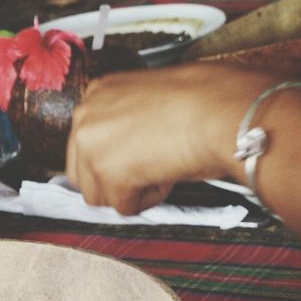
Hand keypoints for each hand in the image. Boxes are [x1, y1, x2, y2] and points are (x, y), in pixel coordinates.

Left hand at [66, 64, 285, 214]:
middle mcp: (86, 115)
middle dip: (114, 179)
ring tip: (161, 167)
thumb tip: (127, 152)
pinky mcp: (108, 175)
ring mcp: (92, 146)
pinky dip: (149, 199)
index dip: (116, 157)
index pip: (86, 143)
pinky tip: (168, 173)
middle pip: (82, 172)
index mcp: (97, 93)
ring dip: (131, 190)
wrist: (218, 110)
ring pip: (98, 195)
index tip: (138, 157)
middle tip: (149, 169)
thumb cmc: (202, 102)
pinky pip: (124, 207)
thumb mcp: (153, 99)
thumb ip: (129, 122)